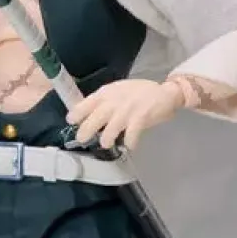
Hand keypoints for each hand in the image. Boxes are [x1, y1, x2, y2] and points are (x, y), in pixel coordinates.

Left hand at [67, 79, 183, 150]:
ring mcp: (127, 110)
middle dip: (85, 131)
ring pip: (110, 130)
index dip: (77, 113)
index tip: (70, 121)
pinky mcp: (140, 118)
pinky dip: (129, 143)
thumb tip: (88, 114)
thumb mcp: (118, 91)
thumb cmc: (139, 93)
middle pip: (95, 118)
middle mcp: (115, 101)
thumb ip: (104, 100)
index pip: (87, 102)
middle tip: (82, 139)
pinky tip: (130, 146)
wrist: (165, 93)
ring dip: (106, 139)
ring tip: (107, 143)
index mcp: (108, 92)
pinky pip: (131, 135)